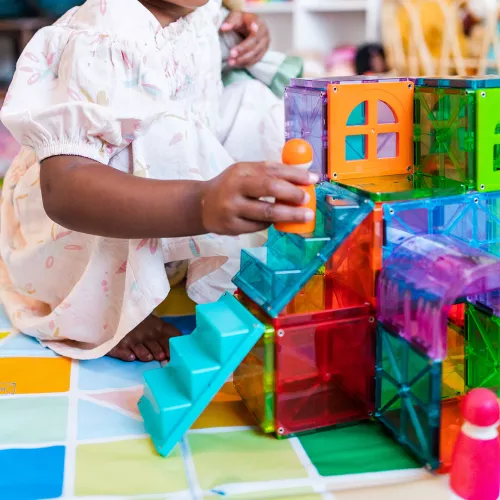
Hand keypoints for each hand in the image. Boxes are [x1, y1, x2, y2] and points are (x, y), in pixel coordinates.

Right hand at [201, 162, 317, 234]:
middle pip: (270, 189)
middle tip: (307, 199)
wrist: (202, 205)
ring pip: (267, 213)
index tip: (313, 179)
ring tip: (305, 216)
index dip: (295, 174)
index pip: (273, 170)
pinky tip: (276, 221)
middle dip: (293, 194)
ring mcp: (232, 208)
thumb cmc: (231, 187)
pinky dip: (271, 223)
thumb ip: (270, 172)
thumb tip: (304, 173)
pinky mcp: (232, 227)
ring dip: (290, 215)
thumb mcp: (245, 173)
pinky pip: (258, 226)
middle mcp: (235, 187)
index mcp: (241, 170)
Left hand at [220, 12, 269, 67]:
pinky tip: (236, 64)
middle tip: (231, 54)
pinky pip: (255, 61)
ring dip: (242, 60)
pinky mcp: (263, 53)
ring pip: (255, 55)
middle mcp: (264, 34)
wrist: (248, 27)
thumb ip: (230, 21)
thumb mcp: (235, 16)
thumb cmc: (241, 21)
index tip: (252, 29)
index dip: (254, 31)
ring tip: (231, 62)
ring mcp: (264, 44)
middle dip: (242, 51)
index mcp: (259, 22)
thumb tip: (223, 28)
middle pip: (254, 44)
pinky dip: (245, 63)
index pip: (256, 28)